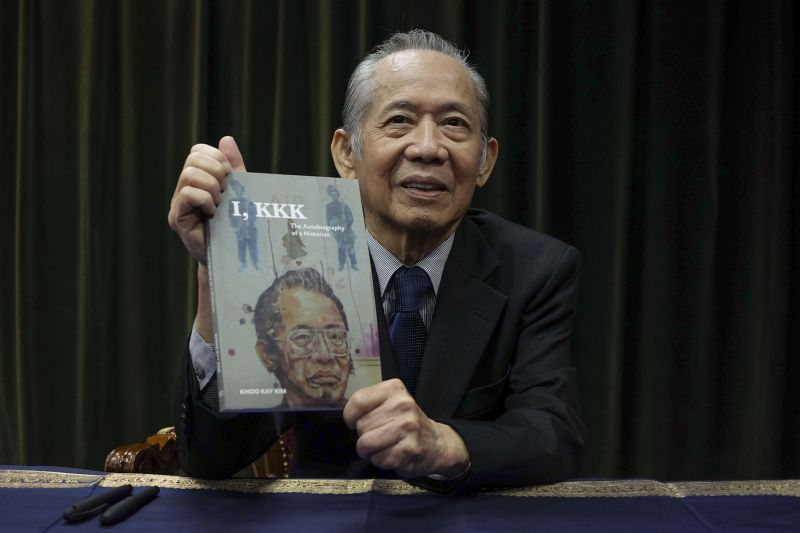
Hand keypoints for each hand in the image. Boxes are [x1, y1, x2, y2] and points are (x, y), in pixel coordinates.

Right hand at [167, 136, 245, 264]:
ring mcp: (177, 204)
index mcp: (197, 180)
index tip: (229, 176)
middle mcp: (183, 189)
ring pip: (190, 175)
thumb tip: (226, 139)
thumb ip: (234, 166)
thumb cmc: (237, 224)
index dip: (216, 157)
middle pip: (193, 159)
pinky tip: (213, 212)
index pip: (197, 151)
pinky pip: (187, 194)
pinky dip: (204, 199)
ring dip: (212, 186)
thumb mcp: (240, 191)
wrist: (233, 256)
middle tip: (225, 191)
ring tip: (219, 204)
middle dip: (216, 170)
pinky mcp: (176, 219)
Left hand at [343, 379, 468, 477]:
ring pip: (366, 444)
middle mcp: (402, 405)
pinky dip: (381, 461)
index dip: (351, 416)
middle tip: (380, 435)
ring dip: (370, 451)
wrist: (437, 443)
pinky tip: (394, 454)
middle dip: (364, 435)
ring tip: (384, 446)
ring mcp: (407, 427)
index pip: (357, 401)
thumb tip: (348, 418)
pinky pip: (378, 459)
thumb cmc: (407, 423)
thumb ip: (369, 404)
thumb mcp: (391, 402)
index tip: (357, 421)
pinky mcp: (408, 449)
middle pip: (361, 425)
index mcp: (394, 389)